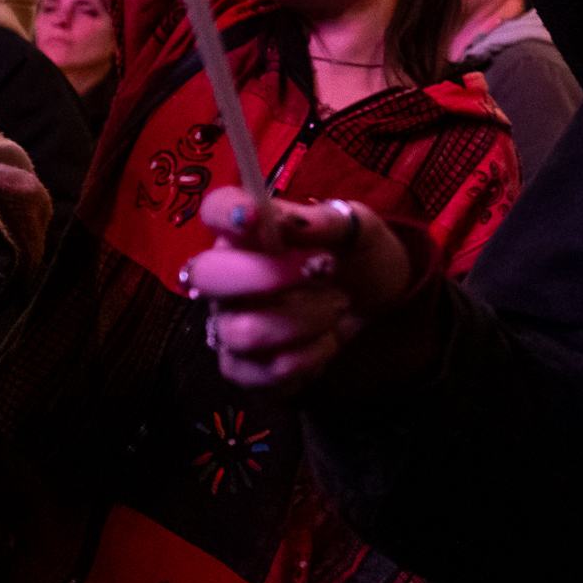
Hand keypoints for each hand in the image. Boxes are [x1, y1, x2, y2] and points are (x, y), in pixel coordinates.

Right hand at [183, 185, 419, 391]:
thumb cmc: (354, 255)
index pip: (214, 211)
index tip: (255, 215)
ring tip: (338, 305)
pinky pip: (260, 372)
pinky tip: (327, 340)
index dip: (225, 212)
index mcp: (247, 232)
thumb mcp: (357, 228)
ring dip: (305, 319)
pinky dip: (307, 358)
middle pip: (207, 275)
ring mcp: (230, 323)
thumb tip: (290, 221)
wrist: (375, 302)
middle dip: (267, 275)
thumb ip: (327, 221)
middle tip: (323, 269)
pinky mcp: (245, 367)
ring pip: (242, 331)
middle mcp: (226, 277)